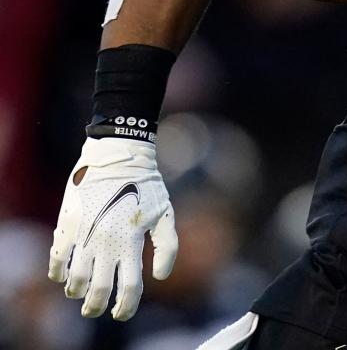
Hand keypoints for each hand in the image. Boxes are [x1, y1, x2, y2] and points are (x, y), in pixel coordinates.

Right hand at [48, 137, 177, 319]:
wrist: (118, 156)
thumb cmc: (146, 186)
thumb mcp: (165, 213)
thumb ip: (167, 246)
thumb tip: (159, 278)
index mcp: (133, 242)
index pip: (130, 288)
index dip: (126, 307)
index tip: (122, 313)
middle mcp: (108, 243)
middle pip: (99, 291)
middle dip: (97, 307)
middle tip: (95, 310)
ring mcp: (85, 235)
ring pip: (75, 281)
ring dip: (77, 292)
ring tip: (81, 292)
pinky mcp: (67, 225)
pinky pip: (56, 259)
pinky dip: (57, 273)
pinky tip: (63, 275)